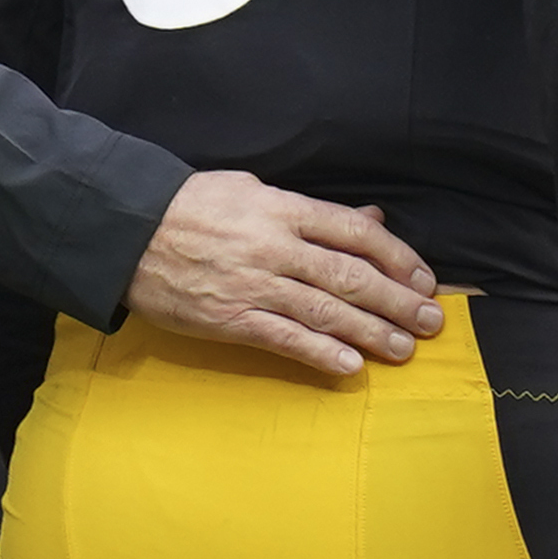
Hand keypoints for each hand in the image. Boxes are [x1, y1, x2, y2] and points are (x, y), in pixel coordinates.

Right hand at [122, 173, 440, 378]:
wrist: (126, 230)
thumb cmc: (192, 207)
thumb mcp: (254, 191)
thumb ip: (313, 211)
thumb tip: (370, 219)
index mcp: (283, 209)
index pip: (355, 232)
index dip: (397, 257)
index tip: (423, 279)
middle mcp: (274, 246)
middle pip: (350, 276)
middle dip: (396, 301)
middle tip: (431, 322)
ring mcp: (252, 285)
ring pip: (325, 311)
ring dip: (370, 333)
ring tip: (403, 349)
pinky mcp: (229, 319)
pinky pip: (284, 339)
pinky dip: (320, 354)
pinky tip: (351, 367)